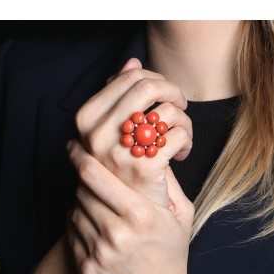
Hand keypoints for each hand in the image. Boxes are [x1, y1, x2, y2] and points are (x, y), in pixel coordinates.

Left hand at [67, 139, 194, 273]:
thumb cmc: (172, 258)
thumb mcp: (181, 217)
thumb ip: (166, 183)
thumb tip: (149, 154)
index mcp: (140, 214)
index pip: (95, 175)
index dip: (79, 156)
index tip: (74, 148)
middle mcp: (116, 233)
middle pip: (81, 191)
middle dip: (85, 181)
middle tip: (92, 181)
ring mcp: (98, 253)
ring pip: (74, 211)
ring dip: (82, 205)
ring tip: (99, 210)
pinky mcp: (86, 270)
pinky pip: (71, 234)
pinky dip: (78, 226)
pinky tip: (94, 230)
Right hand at [74, 57, 192, 206]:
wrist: (127, 211)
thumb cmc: (124, 167)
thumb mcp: (112, 130)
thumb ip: (118, 96)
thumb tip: (132, 62)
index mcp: (87, 119)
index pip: (129, 77)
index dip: (156, 80)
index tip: (166, 95)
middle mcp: (97, 134)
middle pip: (148, 86)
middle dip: (173, 92)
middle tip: (180, 105)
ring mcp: (119, 152)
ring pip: (167, 109)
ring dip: (183, 119)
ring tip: (180, 136)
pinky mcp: (144, 169)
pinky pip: (178, 134)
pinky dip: (187, 140)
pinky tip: (181, 153)